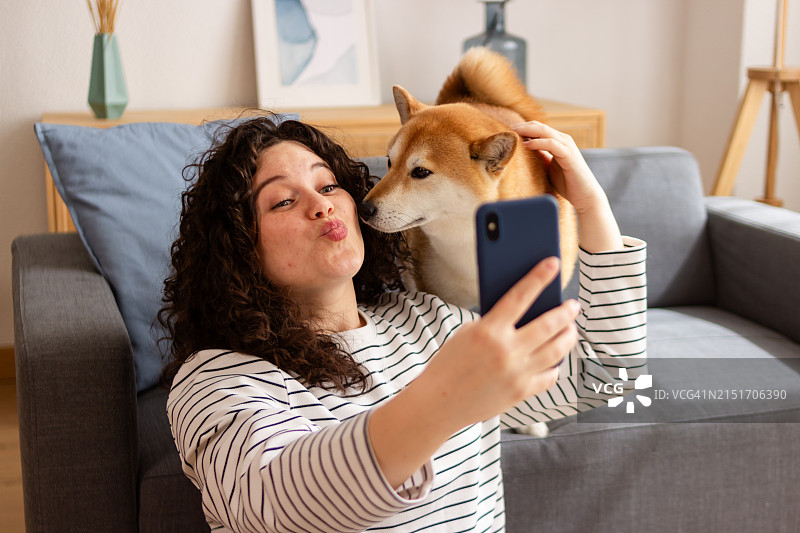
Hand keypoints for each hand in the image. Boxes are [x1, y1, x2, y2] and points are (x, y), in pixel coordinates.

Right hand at [368, 257, 579, 487]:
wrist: (438, 403)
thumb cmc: (450, 363)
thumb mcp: (468, 334)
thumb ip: (496, 322)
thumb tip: (526, 312)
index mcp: (489, 331)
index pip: (520, 296)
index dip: (539, 277)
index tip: (553, 263)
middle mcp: (506, 352)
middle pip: (548, 324)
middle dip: (566, 312)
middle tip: (573, 305)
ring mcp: (517, 374)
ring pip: (557, 350)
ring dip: (568, 336)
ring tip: (570, 328)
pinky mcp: (521, 393)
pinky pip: (550, 376)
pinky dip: (556, 364)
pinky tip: (556, 357)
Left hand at [512, 121, 622, 251]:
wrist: (584, 195)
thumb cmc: (567, 183)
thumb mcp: (549, 167)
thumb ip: (541, 157)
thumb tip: (525, 151)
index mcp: (558, 143)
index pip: (539, 129)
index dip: (524, 128)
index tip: (509, 130)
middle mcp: (564, 141)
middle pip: (541, 127)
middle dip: (524, 126)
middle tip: (509, 127)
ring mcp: (567, 146)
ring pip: (546, 132)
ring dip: (529, 131)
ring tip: (514, 132)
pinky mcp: (569, 155)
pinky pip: (552, 144)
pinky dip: (538, 143)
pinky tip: (527, 145)